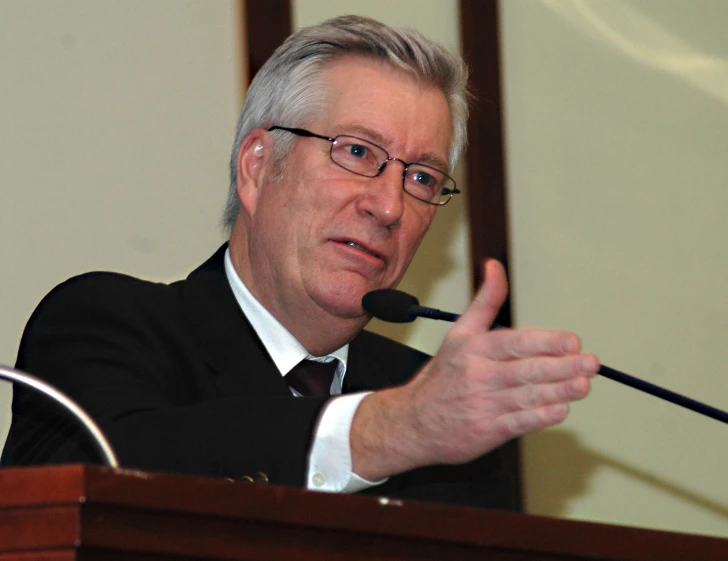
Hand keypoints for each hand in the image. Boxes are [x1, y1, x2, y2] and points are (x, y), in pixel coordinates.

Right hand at [351, 259, 598, 478]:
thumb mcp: (459, 333)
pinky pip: (520, 423)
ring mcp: (483, 404)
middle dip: (563, 367)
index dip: (546, 342)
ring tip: (583, 385)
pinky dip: (542, 416)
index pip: (515, 343)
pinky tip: (561, 409)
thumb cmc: (443, 375)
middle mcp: (479, 375)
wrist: (414, 421)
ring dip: (560, 391)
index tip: (572, 341)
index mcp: (474, 349)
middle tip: (590, 363)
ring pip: (528, 396)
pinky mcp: (487, 431)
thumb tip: (494, 266)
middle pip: (527, 370)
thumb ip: (485, 301)